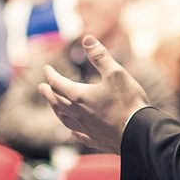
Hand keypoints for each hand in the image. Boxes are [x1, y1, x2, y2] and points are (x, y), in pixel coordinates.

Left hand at [39, 35, 149, 153]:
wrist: (137, 133)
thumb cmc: (127, 102)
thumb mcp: (116, 72)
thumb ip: (100, 56)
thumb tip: (87, 39)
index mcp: (79, 96)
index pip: (58, 83)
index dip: (51, 75)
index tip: (46, 69)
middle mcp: (77, 113)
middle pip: (56, 102)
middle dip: (48, 93)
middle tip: (42, 88)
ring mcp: (85, 128)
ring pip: (63, 119)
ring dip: (55, 110)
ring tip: (53, 106)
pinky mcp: (94, 140)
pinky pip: (77, 134)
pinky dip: (71, 129)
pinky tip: (72, 131)